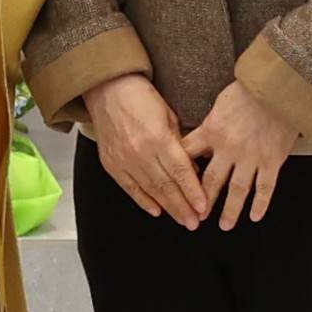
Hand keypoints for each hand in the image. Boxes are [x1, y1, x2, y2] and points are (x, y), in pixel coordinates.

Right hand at [73, 74, 208, 227]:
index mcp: (158, 138)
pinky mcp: (111, 164)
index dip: (193, 192)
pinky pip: (129, 188)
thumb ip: (180, 143)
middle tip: (195, 222)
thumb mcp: (168, 115)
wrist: (108, 90)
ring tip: (181, 220)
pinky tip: (156, 211)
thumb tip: (192, 169)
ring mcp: (124, 160)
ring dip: (167, 208)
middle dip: (182, 207)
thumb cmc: (140, 97)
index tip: (203, 207)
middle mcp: (140, 152)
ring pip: (150, 191)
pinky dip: (143, 201)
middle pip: (166, 186)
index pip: (180, 172)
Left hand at [181, 79, 306, 227]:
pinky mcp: (272, 160)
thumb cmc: (249, 90)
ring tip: (225, 225)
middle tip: (197, 217)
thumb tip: (198, 142)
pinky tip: (255, 216)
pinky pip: (265, 188)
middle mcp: (229, 148)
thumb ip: (209, 125)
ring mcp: (251, 157)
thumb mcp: (219, 104)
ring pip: (238, 190)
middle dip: (202, 202)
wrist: (280, 87)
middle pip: (211, 182)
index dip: (181, 175)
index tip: (176, 190)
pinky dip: (260, 204)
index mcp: (211, 131)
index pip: (189, 157)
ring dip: (230, 210)